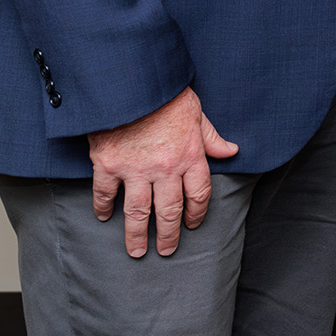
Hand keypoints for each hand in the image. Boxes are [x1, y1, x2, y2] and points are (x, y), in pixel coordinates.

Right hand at [87, 86, 238, 257]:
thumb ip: (212, 137)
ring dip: (138, 235)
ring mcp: (135, 169)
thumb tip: (232, 151)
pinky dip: (104, 208)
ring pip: (139, 212)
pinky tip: (104, 218)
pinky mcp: (108, 165)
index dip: (197, 213)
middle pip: (170, 211)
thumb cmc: (166, 95)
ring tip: (138, 251)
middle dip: (170, 234)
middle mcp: (165, 168)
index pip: (199, 194)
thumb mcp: (197, 112)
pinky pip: (106, 194)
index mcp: (190, 156)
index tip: (193, 225)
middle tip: (167, 250)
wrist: (131, 84)